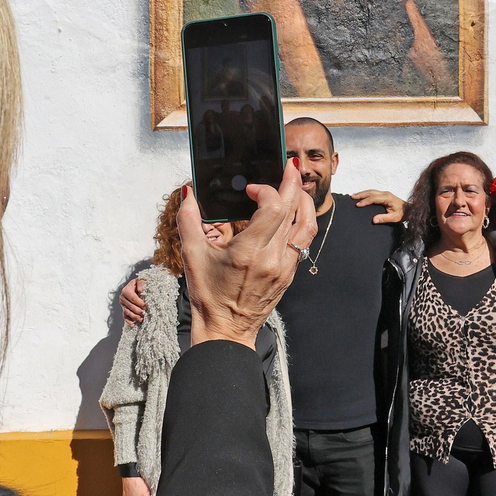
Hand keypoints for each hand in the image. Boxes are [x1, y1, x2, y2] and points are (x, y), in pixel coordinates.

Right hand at [119, 278, 146, 325]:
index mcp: (126, 290)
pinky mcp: (124, 310)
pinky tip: (133, 325)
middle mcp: (122, 297)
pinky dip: (129, 321)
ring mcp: (123, 305)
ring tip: (142, 320)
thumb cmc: (142, 284)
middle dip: (139, 311)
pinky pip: (125, 317)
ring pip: (127, 312)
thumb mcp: (142, 280)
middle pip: (130, 306)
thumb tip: (140, 290)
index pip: (132, 298)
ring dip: (135, 317)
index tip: (146, 307)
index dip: (140, 303)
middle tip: (146, 314)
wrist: (140, 287)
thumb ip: (141, 283)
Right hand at [177, 162, 316, 347]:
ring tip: (297, 186)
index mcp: (250, 252)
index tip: (251, 189)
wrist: (226, 330)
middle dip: (293, 182)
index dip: (266, 190)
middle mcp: (273, 258)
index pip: (273, 208)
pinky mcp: (290, 273)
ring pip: (307, 225)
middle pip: (294, 210)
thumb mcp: (191, 256)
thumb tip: (189, 193)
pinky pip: (303, 241)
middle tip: (290, 165)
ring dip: (304, 202)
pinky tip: (294, 213)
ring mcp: (285, 266)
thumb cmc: (208, 295)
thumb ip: (188, 220)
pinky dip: (302, 221)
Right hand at [352, 189, 405, 224]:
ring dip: (363, 193)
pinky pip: (374, 193)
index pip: (373, 198)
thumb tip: (374, 220)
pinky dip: (367, 194)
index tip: (358, 204)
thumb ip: (384, 218)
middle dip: (361, 194)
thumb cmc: (402, 213)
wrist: (409, 209)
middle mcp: (385, 194)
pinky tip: (363, 196)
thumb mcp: (394, 218)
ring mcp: (385, 193)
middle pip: (371, 192)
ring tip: (354, 195)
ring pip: (371, 191)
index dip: (365, 201)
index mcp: (387, 198)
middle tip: (352, 197)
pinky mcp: (384, 195)